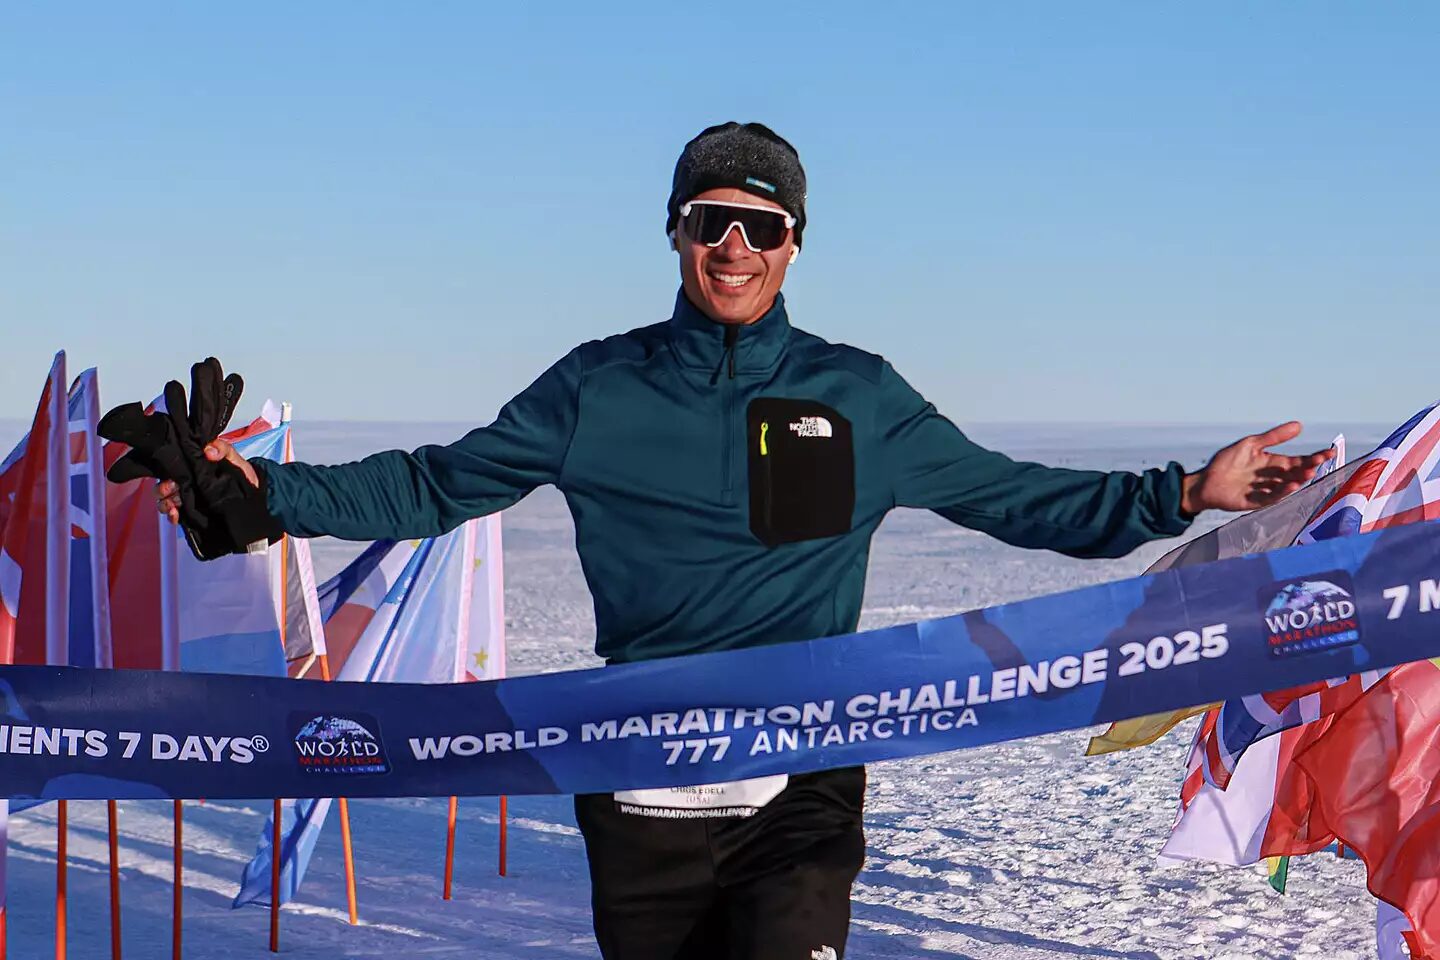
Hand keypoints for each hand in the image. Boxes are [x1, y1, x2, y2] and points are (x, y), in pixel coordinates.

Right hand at [155, 439, 257, 522]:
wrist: (253, 497)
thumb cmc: (240, 475)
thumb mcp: (234, 458)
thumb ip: (223, 449)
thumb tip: (209, 450)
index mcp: (193, 468)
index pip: (173, 467)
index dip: (168, 469)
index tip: (172, 474)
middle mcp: (186, 483)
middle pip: (164, 484)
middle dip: (163, 488)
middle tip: (172, 488)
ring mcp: (188, 498)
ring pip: (165, 500)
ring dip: (165, 503)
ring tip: (173, 506)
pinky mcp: (190, 512)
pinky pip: (175, 515)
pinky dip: (171, 515)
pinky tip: (176, 515)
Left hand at [1181, 422, 1333, 514]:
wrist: (1205, 480)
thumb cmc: (1227, 461)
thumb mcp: (1251, 444)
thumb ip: (1274, 437)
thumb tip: (1299, 425)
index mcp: (1274, 463)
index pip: (1299, 460)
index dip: (1314, 457)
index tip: (1329, 452)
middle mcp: (1273, 478)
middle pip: (1296, 472)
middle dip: (1309, 466)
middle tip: (1320, 460)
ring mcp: (1266, 490)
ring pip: (1288, 485)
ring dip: (1298, 479)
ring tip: (1308, 472)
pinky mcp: (1256, 502)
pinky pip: (1273, 497)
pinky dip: (1283, 491)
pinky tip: (1291, 484)